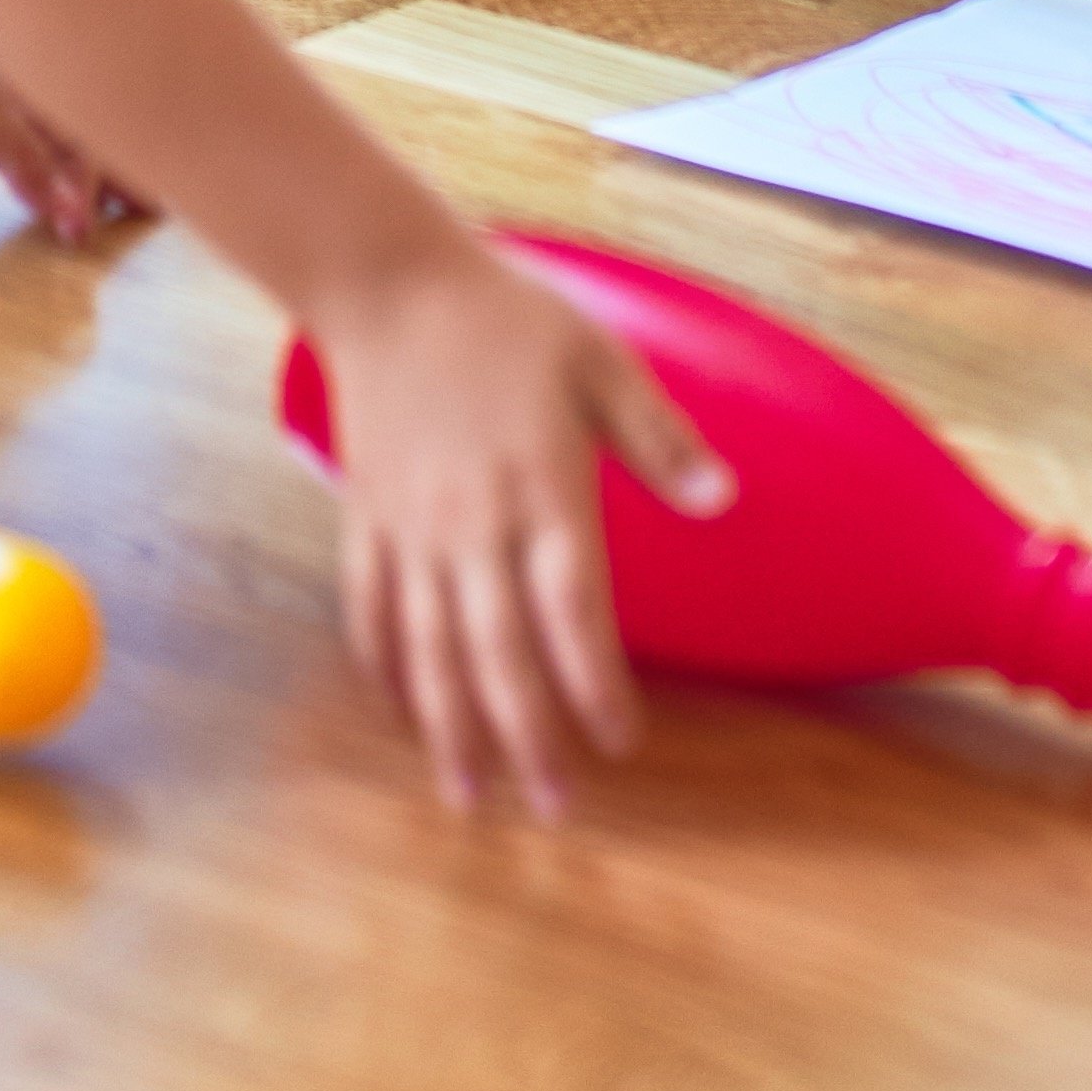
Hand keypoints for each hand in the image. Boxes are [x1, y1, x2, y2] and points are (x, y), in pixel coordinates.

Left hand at [0, 0, 150, 244]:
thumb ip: (21, 156)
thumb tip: (68, 212)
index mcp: (24, 78)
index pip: (87, 133)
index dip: (111, 175)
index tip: (128, 220)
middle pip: (59, 142)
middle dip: (90, 180)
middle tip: (122, 221)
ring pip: (10, 152)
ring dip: (37, 183)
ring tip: (62, 218)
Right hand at [303, 240, 727, 817]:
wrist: (388, 283)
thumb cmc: (506, 319)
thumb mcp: (601, 360)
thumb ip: (660, 437)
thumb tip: (723, 499)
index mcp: (543, 492)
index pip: (575, 615)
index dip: (598, 688)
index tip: (621, 743)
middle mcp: (474, 526)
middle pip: (500, 655)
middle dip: (529, 738)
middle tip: (555, 807)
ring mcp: (413, 528)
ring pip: (431, 650)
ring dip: (451, 728)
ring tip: (469, 795)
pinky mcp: (367, 518)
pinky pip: (372, 608)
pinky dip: (385, 668)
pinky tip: (402, 714)